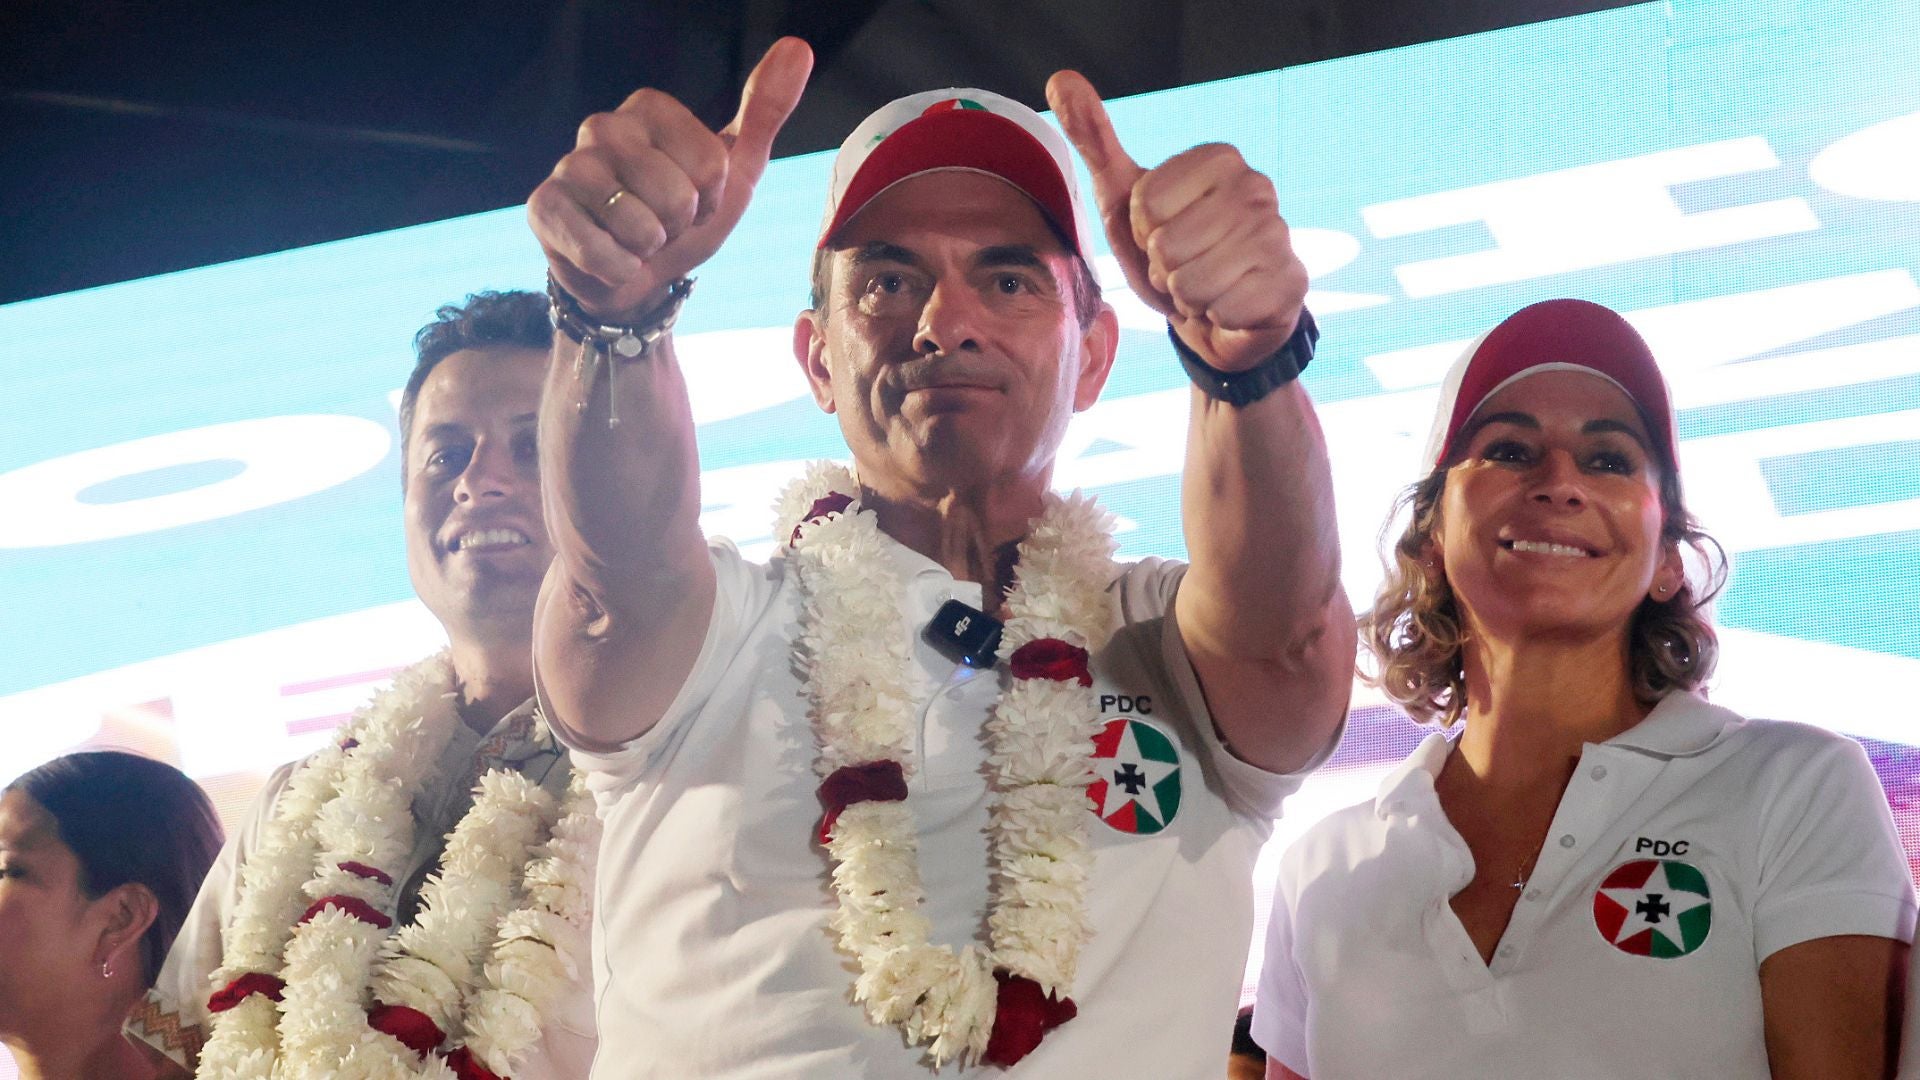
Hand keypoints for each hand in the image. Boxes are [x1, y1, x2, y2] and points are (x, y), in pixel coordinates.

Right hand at [528, 37, 813, 319]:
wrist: (635, 275)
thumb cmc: (684, 217)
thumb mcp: (735, 168)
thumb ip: (765, 110)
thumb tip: (797, 48)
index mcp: (650, 109)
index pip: (712, 164)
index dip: (712, 199)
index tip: (697, 200)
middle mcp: (604, 126)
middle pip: (677, 196)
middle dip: (680, 226)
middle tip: (663, 224)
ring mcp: (570, 166)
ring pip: (641, 227)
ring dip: (649, 250)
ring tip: (636, 239)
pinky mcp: (544, 208)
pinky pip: (603, 254)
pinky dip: (620, 270)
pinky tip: (610, 259)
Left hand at [1047, 70, 1306, 372]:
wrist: (1217, 313)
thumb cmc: (1171, 251)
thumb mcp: (1124, 199)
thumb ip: (1095, 141)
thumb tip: (1060, 79)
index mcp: (1219, 159)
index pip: (1146, 203)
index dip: (1142, 231)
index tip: (1160, 232)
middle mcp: (1258, 187)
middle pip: (1168, 245)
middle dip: (1163, 269)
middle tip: (1183, 266)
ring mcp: (1279, 234)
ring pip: (1194, 282)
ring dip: (1187, 296)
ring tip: (1203, 287)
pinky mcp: (1291, 282)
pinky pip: (1224, 310)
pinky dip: (1215, 318)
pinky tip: (1228, 306)